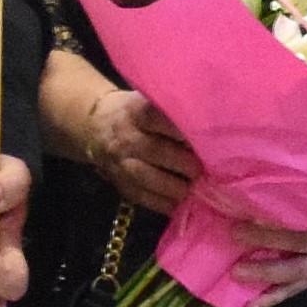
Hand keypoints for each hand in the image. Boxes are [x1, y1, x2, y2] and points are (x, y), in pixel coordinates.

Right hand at [83, 89, 196, 217]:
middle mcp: (126, 137)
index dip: (178, 127)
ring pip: (147, 177)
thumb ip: (173, 112)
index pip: (156, 117)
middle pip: (155, 151)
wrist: (97, 127)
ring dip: (174, 187)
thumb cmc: (137, 114)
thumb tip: (208, 126)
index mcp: (135, 112)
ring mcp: (121, 163)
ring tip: (194, 189)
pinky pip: (142, 197)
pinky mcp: (121, 184)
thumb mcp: (149, 102)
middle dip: (183, 163)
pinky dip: (163, 203)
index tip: (201, 135)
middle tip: (204, 169)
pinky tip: (180, 204)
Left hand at [218, 161, 306, 306]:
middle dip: (255, 240)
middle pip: (290, 247)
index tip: (220, 194)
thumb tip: (302, 107)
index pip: (293, 222)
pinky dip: (286, 290)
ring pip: (300, 274)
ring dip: (268, 279)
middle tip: (221, 231)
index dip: (257, 213)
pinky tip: (260, 303)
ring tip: (234, 280)